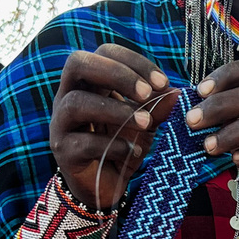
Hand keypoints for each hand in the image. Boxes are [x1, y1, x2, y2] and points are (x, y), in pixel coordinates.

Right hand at [50, 44, 176, 209]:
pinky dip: (112, 145)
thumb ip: (158, 106)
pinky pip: (83, 142)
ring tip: (146, 124)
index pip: (104, 52)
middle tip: (146, 93)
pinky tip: (132, 151)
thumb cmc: (122, 144)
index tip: (162, 83)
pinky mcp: (63, 152)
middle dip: (117, 74)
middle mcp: (68, 96)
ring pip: (76, 102)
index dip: (134, 61)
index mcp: (89, 81)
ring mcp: (61, 123)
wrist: (106, 186)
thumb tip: (177, 93)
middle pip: (77, 63)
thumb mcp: (146, 122)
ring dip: (117, 111)